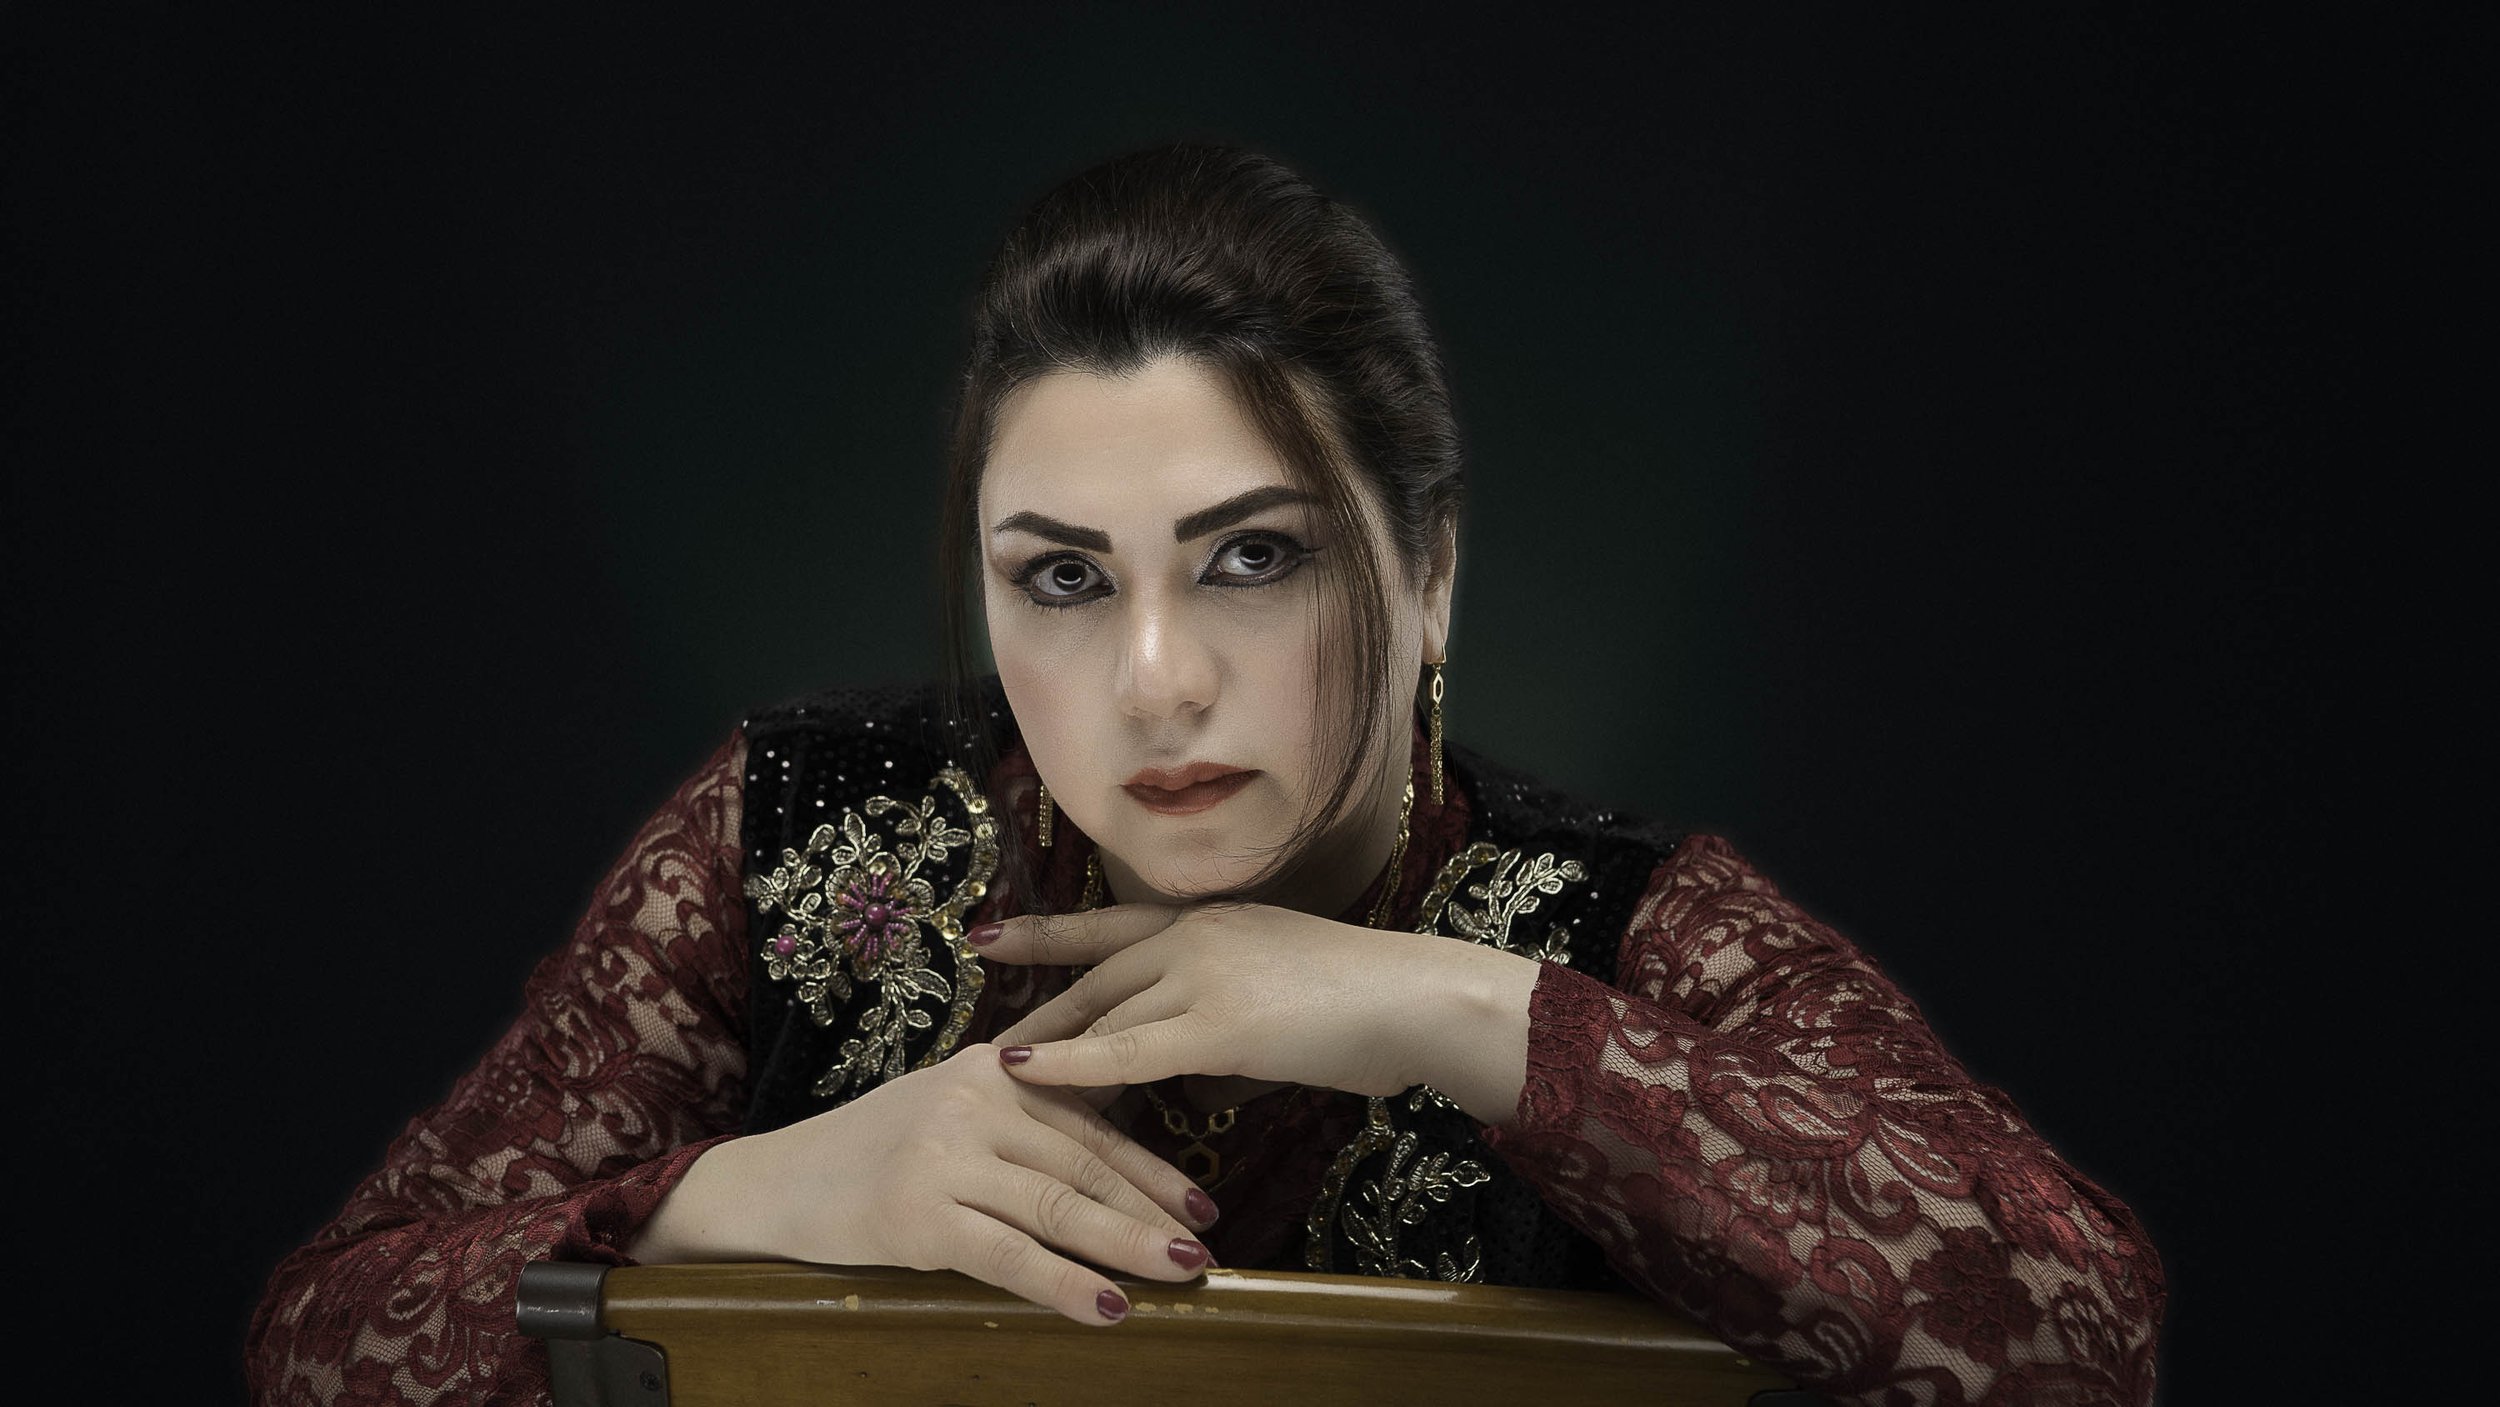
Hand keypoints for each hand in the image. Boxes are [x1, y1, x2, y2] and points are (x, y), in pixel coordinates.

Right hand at [627, 1044, 1217, 1324]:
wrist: (771, 1186)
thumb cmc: (867, 1155)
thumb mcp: (947, 1110)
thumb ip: (1016, 1121)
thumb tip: (1103, 1158)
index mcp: (992, 1069)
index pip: (1090, 1122)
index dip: (1151, 1168)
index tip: (1201, 1204)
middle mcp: (975, 1100)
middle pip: (1085, 1163)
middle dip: (1153, 1209)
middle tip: (1207, 1248)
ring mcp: (946, 1155)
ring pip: (1060, 1205)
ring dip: (1129, 1244)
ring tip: (1183, 1272)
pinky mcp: (919, 1214)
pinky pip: (1010, 1255)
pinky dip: (1065, 1284)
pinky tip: (1108, 1308)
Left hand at [976, 903, 1537, 1114]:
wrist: (1418, 1001)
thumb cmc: (1367, 1011)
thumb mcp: (1280, 1004)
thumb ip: (1223, 1030)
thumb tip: (1188, 1082)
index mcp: (1214, 923)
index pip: (1111, 927)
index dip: (1048, 934)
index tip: (992, 936)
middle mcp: (1198, 935)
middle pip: (1096, 973)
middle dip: (1038, 1008)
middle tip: (981, 1036)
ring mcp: (1205, 974)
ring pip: (1105, 1013)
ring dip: (1050, 1048)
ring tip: (997, 1077)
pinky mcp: (1218, 1024)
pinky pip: (1126, 1050)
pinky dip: (1069, 1065)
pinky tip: (1022, 1074)